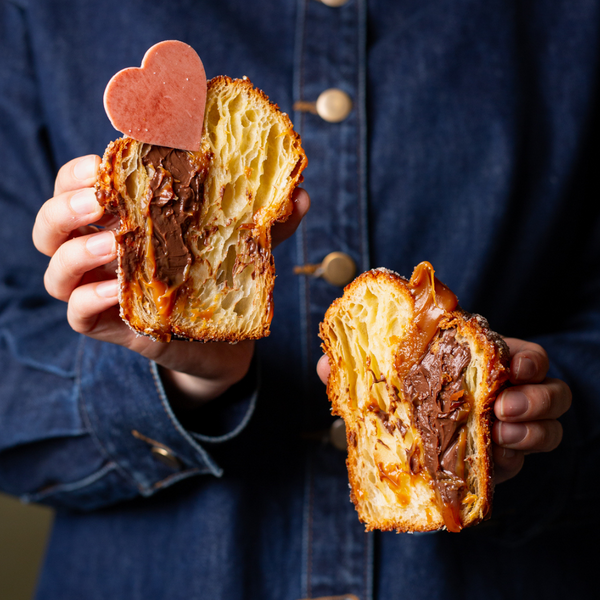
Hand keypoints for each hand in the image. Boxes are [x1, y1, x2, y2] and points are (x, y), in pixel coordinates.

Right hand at [33, 155, 309, 404]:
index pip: (82, 180)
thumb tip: (301, 194)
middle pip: (53, 217)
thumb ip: (267, 221)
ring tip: (114, 241)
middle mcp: (103, 246)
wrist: (223, 338)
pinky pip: (78, 311)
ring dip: (76, 249)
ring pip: (55, 264)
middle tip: (101, 199)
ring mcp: (99, 285)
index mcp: (126, 215)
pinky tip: (118, 288)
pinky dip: (91, 297)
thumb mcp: (242, 244)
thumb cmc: (222, 278)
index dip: (86, 167)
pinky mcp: (108, 324)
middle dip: (67, 202)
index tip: (110, 156)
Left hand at [315, 338, 571, 484]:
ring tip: (498, 439)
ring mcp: (507, 427)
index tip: (512, 364)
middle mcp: (505, 392)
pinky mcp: (501, 458)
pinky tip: (489, 467)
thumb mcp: (385, 374)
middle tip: (501, 408)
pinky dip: (510, 465)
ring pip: (548, 428)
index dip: (525, 358)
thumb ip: (359, 366)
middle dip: (534, 398)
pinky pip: (522, 463)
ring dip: (531, 434)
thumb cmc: (405, 391)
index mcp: (481, 362)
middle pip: (548, 391)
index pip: (521, 354)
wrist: (414, 431)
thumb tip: (324, 366)